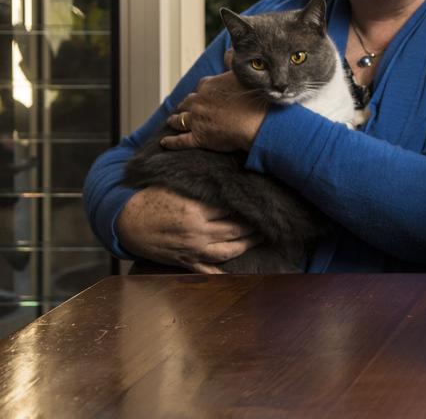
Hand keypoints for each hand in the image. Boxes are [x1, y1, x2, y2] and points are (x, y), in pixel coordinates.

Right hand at [117, 187, 258, 272]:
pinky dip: (222, 273)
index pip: (231, 208)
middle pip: (235, 230)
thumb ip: (200, 189)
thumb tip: (225, 183)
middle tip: (268, 219)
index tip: (260, 201)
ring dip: (246, 245)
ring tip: (260, 238)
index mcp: (195, 211)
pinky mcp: (184, 261)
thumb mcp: (175, 189)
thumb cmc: (149, 200)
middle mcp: (197, 233)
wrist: (124, 221)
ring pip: (227, 251)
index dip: (247, 205)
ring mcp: (191, 250)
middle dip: (254, 226)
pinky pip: (207, 271)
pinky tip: (237, 273)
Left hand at [159, 71, 266, 152]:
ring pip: (179, 119)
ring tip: (172, 121)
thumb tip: (228, 52)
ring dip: (175, 120)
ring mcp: (196, 120)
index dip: (200, 91)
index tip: (201, 94)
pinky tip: (164, 142)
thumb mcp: (243, 75)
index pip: (200, 87)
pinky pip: (179, 141)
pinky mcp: (198, 138)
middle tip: (184, 107)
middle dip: (185, 105)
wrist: (258, 124)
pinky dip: (170, 142)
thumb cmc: (254, 99)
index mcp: (208, 86)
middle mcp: (198, 102)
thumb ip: (233, 62)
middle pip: (187, 102)